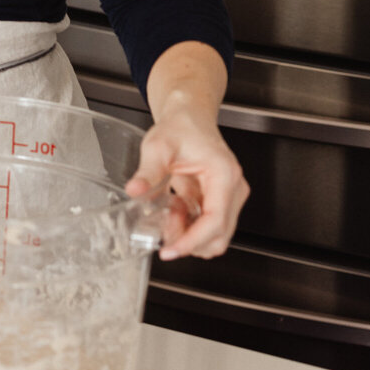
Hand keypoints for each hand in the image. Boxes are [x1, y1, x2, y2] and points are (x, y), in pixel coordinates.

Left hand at [126, 95, 248, 260]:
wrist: (189, 118)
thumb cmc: (180, 127)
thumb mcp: (157, 147)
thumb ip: (148, 172)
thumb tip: (135, 191)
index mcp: (223, 174)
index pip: (214, 221)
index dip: (192, 241)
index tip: (171, 251)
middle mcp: (233, 188)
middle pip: (219, 235)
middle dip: (189, 241)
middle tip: (162, 230)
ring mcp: (230, 196)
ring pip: (215, 235)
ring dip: (189, 234)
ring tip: (168, 211)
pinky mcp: (222, 200)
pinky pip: (208, 225)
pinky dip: (190, 225)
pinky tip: (174, 208)